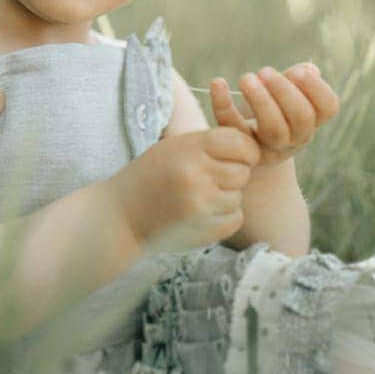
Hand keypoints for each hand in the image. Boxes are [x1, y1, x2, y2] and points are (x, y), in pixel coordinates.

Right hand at [105, 127, 261, 253]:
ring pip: (238, 196)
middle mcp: (198, 175)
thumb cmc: (150, 177)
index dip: (243, 149)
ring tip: (197, 198)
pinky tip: (198, 215)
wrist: (121, 218)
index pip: (240, 142)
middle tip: (207, 179)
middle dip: (231, 175)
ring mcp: (203, 206)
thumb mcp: (173, 148)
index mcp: (189, 148)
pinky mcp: (207, 231)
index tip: (233, 156)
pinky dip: (223, 217)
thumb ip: (209, 145)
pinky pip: (235, 218)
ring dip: (225, 197)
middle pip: (243, 171)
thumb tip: (253, 150)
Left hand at [211, 63, 338, 167]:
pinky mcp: (242, 149)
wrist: (244, 148)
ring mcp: (270, 147)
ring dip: (261, 100)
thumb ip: (296, 80)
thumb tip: (309, 69)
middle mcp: (296, 138)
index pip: (328, 107)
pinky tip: (218, 82)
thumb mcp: (285, 94)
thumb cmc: (270, 110)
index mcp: (311, 120)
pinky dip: (223, 104)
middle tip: (264, 71)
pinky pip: (234, 129)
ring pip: (275, 130)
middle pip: (301, 118)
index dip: (316, 88)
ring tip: (246, 78)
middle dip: (285, 91)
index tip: (298, 70)